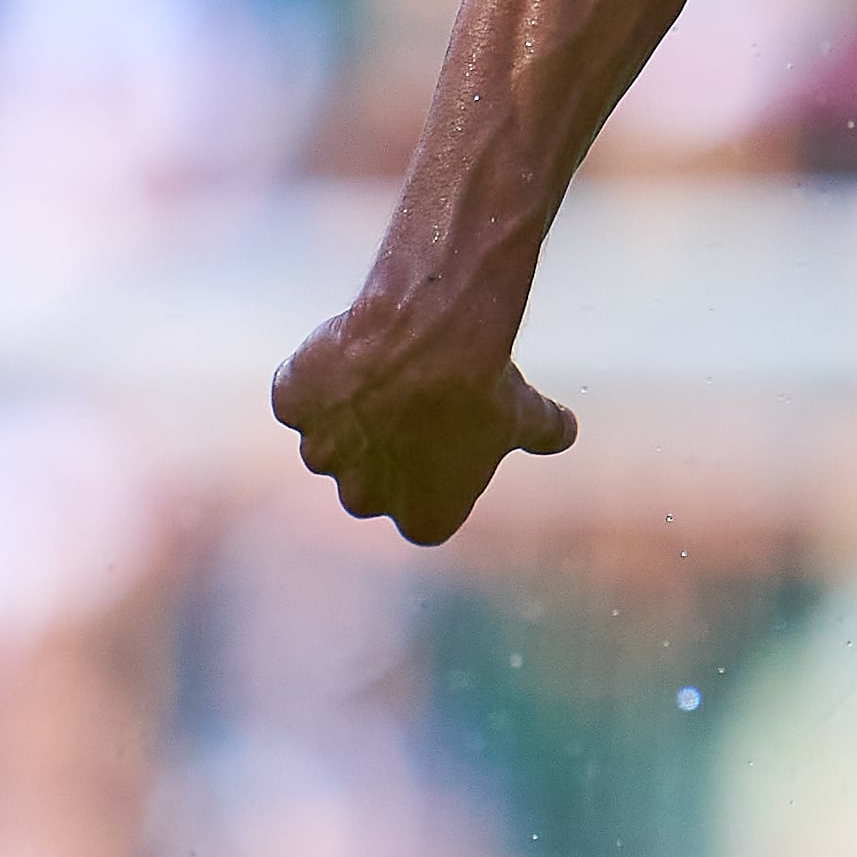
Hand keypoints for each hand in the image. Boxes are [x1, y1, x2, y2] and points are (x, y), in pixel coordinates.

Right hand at [272, 297, 575, 545]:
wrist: (433, 338)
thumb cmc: (485, 385)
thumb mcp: (528, 413)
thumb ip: (545, 431)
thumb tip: (564, 432)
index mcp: (425, 518)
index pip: (424, 510)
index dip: (435, 471)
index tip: (448, 436)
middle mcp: (364, 499)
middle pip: (368, 480)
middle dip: (385, 446)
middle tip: (414, 398)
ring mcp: (321, 453)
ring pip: (330, 436)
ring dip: (350, 410)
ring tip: (388, 368)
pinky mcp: (292, 406)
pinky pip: (300, 392)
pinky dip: (316, 373)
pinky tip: (351, 348)